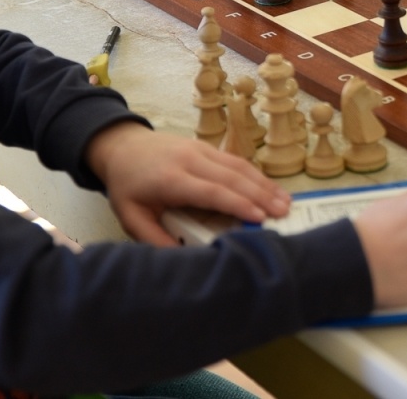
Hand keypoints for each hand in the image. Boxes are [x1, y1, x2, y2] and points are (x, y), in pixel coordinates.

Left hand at [84, 123, 289, 246]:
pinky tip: (269, 188)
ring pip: (238, 166)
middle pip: (231, 177)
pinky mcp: (205, 146)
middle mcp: (189, 159)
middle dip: (260, 195)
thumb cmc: (127, 185)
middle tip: (283, 213)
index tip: (259, 217)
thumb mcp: (130, 217)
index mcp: (170, 179)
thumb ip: (154, 239)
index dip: (237, 204)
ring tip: (285, 202)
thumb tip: (183, 261)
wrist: (121, 146)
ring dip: (263, 184)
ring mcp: (199, 149)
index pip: (210, 191)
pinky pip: (234, 161)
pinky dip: (255, 175)